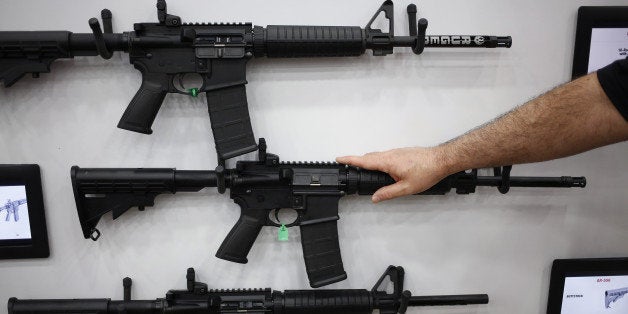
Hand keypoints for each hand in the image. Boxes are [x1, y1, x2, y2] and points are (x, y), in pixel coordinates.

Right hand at [336, 147, 450, 202]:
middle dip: (357, 161)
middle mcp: (390, 154)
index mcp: (388, 162)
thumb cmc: (427, 172)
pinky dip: (378, 160)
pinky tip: (383, 167)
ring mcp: (396, 152)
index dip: (349, 159)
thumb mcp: (406, 188)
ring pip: (378, 155)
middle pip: (369, 157)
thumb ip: (388, 193)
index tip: (339, 158)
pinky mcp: (402, 152)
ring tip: (364, 169)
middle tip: (348, 166)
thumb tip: (375, 197)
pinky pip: (385, 155)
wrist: (442, 160)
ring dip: (369, 161)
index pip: (364, 160)